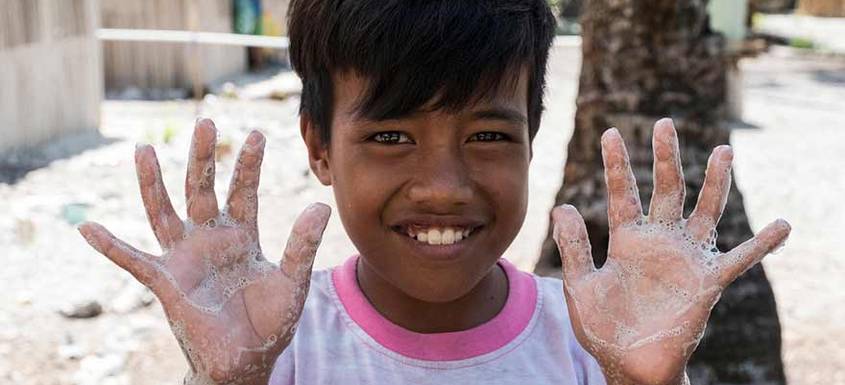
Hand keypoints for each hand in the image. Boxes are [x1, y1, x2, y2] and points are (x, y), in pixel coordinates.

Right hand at [78, 119, 330, 384]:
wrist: (246, 361)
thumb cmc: (269, 322)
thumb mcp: (293, 281)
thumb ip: (302, 245)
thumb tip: (320, 205)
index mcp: (242, 236)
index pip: (244, 192)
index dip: (248, 164)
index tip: (257, 133)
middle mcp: (210, 239)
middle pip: (202, 189)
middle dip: (204, 157)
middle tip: (206, 121)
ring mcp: (185, 258)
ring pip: (164, 212)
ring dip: (153, 183)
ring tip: (142, 149)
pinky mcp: (166, 282)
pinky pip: (133, 261)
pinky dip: (110, 246)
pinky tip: (88, 228)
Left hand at [551, 119, 789, 384]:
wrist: (629, 365)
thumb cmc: (604, 328)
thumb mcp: (581, 286)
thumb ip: (574, 248)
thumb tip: (561, 206)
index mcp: (627, 240)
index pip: (622, 193)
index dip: (617, 165)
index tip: (610, 133)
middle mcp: (659, 242)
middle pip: (666, 190)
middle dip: (665, 158)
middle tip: (664, 123)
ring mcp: (685, 259)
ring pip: (704, 212)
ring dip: (714, 183)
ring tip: (724, 150)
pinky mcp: (707, 282)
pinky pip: (739, 260)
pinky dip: (762, 245)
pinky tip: (782, 226)